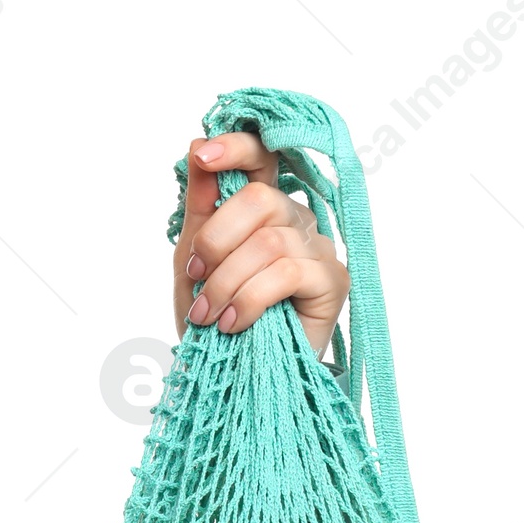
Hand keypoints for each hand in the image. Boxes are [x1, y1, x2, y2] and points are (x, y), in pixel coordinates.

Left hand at [173, 133, 348, 357]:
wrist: (229, 377)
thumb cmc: (213, 317)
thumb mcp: (191, 260)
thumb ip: (199, 206)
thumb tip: (196, 145)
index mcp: (263, 208)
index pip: (261, 157)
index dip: (236, 147)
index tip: (203, 155)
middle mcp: (296, 221)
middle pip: (259, 199)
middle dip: (215, 242)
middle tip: (194, 279)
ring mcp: (318, 249)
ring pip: (268, 242)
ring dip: (225, 282)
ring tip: (209, 315)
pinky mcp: (333, 282)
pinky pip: (287, 272)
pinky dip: (250, 300)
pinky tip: (234, 323)